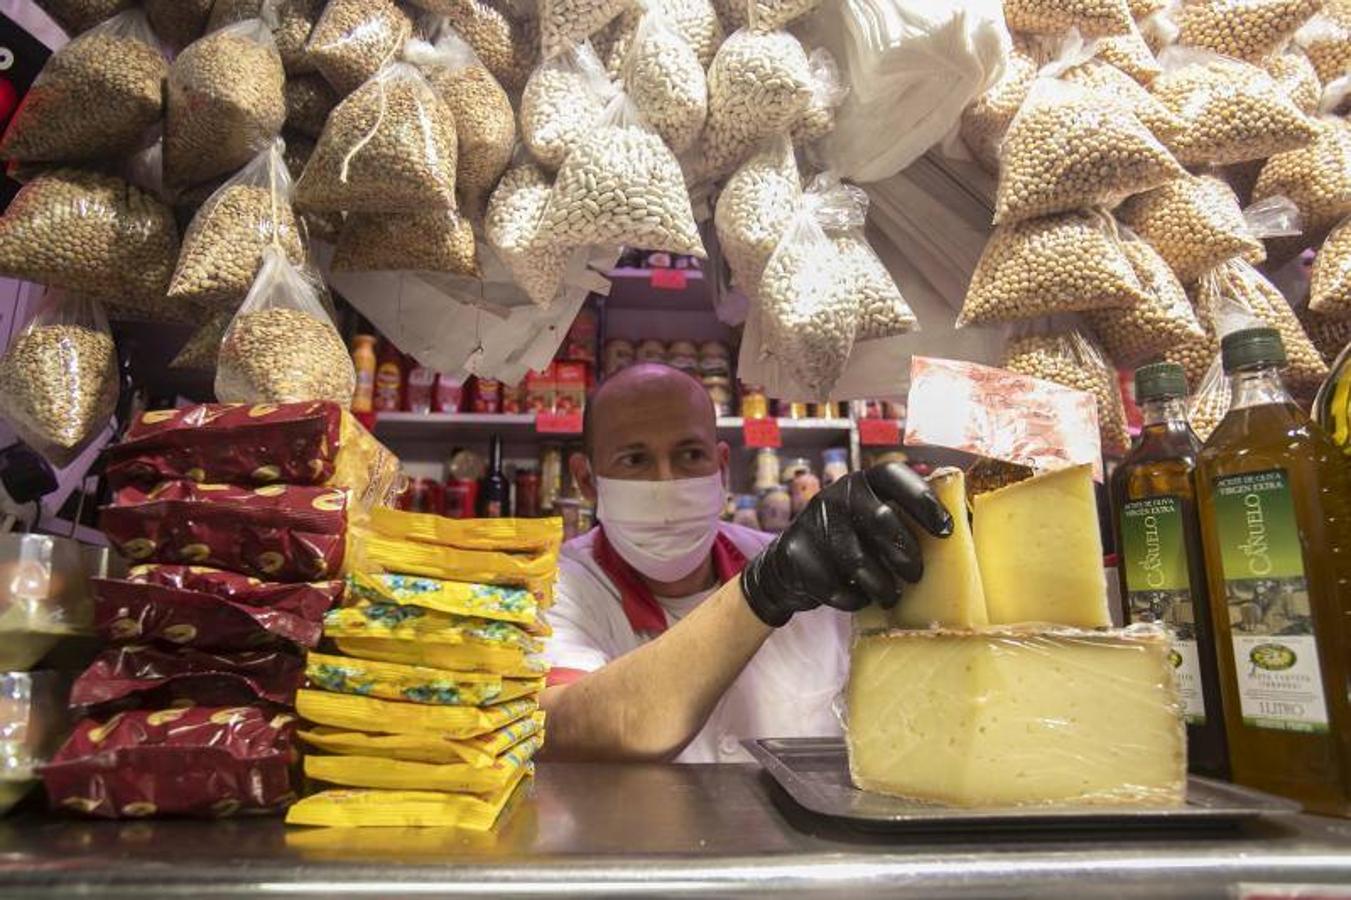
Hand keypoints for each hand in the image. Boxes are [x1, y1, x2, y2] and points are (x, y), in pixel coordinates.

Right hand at [741, 463, 952, 626]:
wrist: (788, 568)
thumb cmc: (848, 545)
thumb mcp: (869, 523)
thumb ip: (900, 521)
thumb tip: (959, 535)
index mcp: (861, 482)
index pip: (894, 476)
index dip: (923, 499)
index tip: (946, 530)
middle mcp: (835, 494)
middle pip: (881, 519)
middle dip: (904, 553)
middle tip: (917, 575)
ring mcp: (812, 522)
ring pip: (857, 559)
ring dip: (881, 585)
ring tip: (891, 596)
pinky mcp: (795, 552)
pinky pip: (834, 585)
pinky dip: (852, 599)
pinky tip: (858, 598)